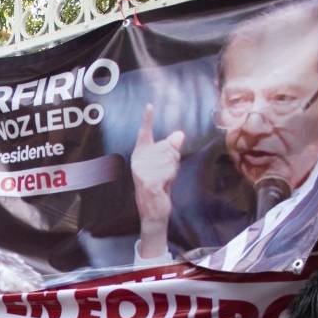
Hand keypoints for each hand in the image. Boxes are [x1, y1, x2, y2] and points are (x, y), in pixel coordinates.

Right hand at [131, 104, 184, 256]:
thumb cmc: (160, 186)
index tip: (149, 105)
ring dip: (173, 170)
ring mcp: (141, 171)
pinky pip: (169, 171)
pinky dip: (170, 177)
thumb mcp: (168, 165)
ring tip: (165, 180)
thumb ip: (172, 149)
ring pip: (170, 159)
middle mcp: (138, 161)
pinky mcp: (147, 181)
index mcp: (140, 154)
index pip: (144, 134)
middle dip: (173, 159)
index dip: (147, 120)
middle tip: (166, 173)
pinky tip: (164, 185)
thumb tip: (179, 134)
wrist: (153, 211)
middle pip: (167, 147)